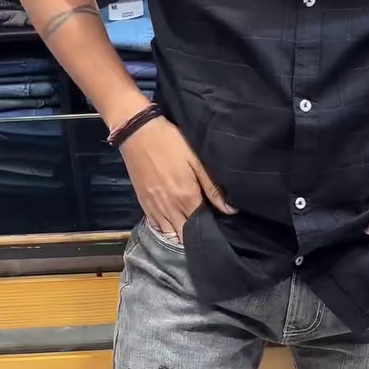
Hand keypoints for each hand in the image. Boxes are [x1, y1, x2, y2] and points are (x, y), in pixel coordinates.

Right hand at [121, 115, 234, 237]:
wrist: (137, 133)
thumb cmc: (171, 143)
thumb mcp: (196, 161)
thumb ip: (213, 188)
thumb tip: (231, 210)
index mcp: (187, 198)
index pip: (201, 226)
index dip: (210, 228)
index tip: (217, 225)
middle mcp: (171, 209)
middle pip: (185, 235)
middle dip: (195, 235)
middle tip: (204, 228)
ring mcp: (155, 209)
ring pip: (170, 236)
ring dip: (180, 235)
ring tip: (189, 229)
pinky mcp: (144, 205)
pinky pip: (157, 228)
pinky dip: (166, 230)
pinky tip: (173, 224)